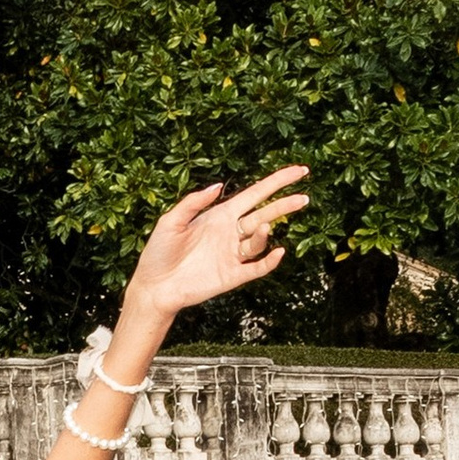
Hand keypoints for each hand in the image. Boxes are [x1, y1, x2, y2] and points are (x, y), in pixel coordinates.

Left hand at [120, 167, 308, 336]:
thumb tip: (219, 185)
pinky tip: (278, 252)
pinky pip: (257, 267)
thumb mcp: (170, 221)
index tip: (299, 171)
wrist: (153, 288)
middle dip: (285, 205)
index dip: (277, 182)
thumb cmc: (158, 254)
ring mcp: (233, 254)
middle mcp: (230, 233)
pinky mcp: (232, 276)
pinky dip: (269, 261)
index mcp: (219, 215)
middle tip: (304, 198)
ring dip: (266, 232)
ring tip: (266, 224)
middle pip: (265, 214)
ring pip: (260, 240)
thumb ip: (193, 202)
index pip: (255, 194)